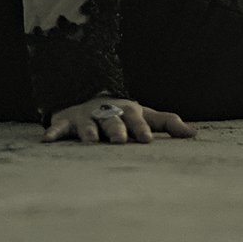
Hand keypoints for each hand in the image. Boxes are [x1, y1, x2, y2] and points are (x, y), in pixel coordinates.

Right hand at [42, 95, 196, 143]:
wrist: (90, 100)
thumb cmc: (124, 115)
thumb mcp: (146, 116)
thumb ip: (168, 124)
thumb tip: (195, 134)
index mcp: (128, 110)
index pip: (137, 118)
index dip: (141, 128)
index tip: (147, 140)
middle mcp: (107, 111)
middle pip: (112, 120)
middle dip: (115, 129)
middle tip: (119, 141)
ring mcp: (86, 116)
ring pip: (87, 124)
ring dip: (88, 132)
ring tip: (89, 141)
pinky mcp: (67, 122)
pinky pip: (59, 128)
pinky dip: (53, 133)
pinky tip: (46, 140)